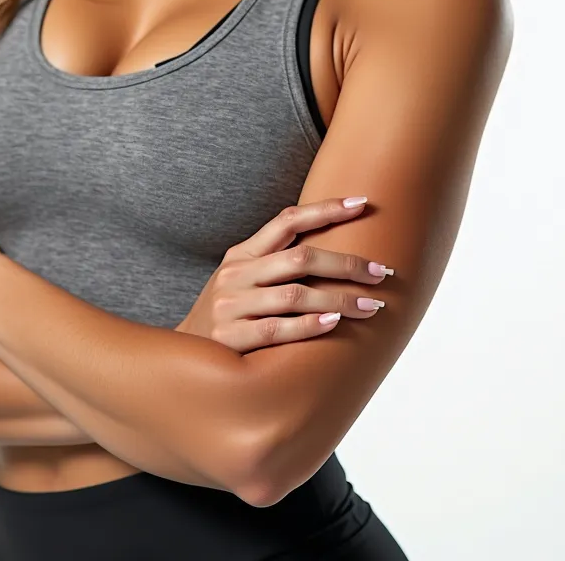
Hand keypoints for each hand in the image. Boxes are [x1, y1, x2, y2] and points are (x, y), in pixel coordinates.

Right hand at [174, 198, 392, 352]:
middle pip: (300, 258)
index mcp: (242, 254)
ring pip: (295, 295)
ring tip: (372, 306)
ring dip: (339, 299)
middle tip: (382, 272)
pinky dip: (309, 325)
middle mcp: (236, 274)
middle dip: (346, 263)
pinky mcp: (231, 338)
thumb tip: (333, 248)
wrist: (182, 361)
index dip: (325, 209)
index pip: (287, 221)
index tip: (362, 203)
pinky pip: (278, 329)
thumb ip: (274, 263)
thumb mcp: (241, 280)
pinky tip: (334, 324)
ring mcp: (232, 305)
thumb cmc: (227, 316)